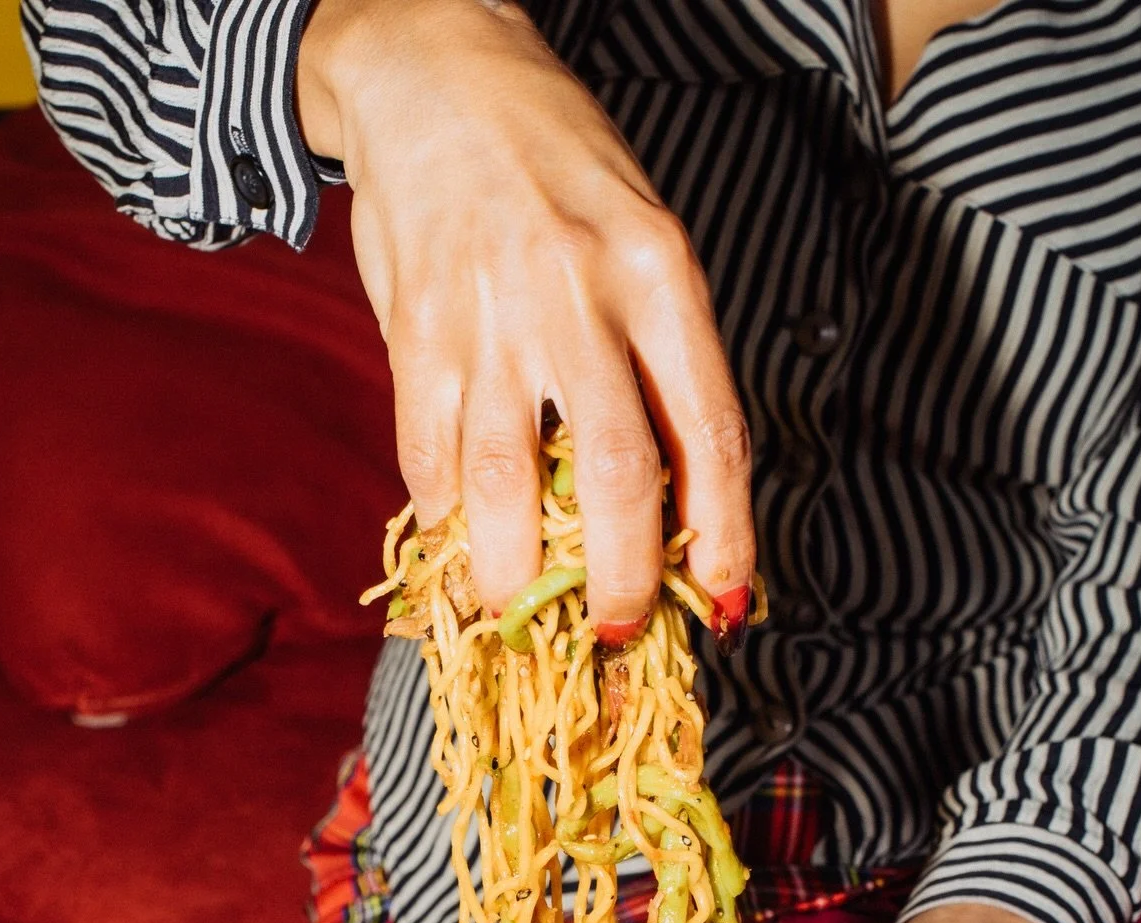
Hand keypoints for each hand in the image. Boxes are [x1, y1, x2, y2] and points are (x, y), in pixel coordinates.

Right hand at [297, 0, 754, 639]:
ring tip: (520, 615)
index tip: (725, 601)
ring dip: (515, 576)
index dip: (724, 536)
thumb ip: (656, 359)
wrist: (434, 72)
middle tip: (616, 632)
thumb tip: (666, 498)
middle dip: (621, 580)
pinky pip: (430, 457)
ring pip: (507, 485)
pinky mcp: (415, 333)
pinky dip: (447, 520)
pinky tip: (459, 546)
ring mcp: (490, 317)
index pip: (711, 432)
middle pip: (613, 475)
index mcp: (661, 273)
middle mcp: (581, 296)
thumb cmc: (557, 168)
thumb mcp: (642, 239)